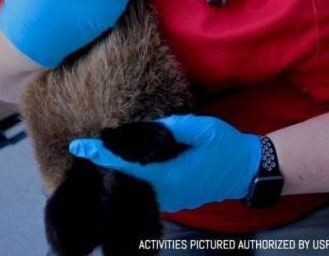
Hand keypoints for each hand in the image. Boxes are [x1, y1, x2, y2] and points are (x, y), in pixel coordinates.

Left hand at [69, 114, 261, 211]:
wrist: (248, 171)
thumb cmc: (226, 147)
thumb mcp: (200, 128)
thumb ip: (171, 127)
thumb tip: (145, 128)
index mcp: (169, 175)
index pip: (127, 166)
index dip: (102, 155)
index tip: (80, 146)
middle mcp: (166, 193)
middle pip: (129, 177)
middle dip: (108, 160)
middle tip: (87, 144)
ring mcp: (171, 200)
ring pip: (139, 183)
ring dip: (122, 167)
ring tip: (104, 149)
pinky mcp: (176, 200)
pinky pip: (150, 186)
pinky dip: (137, 173)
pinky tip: (131, 159)